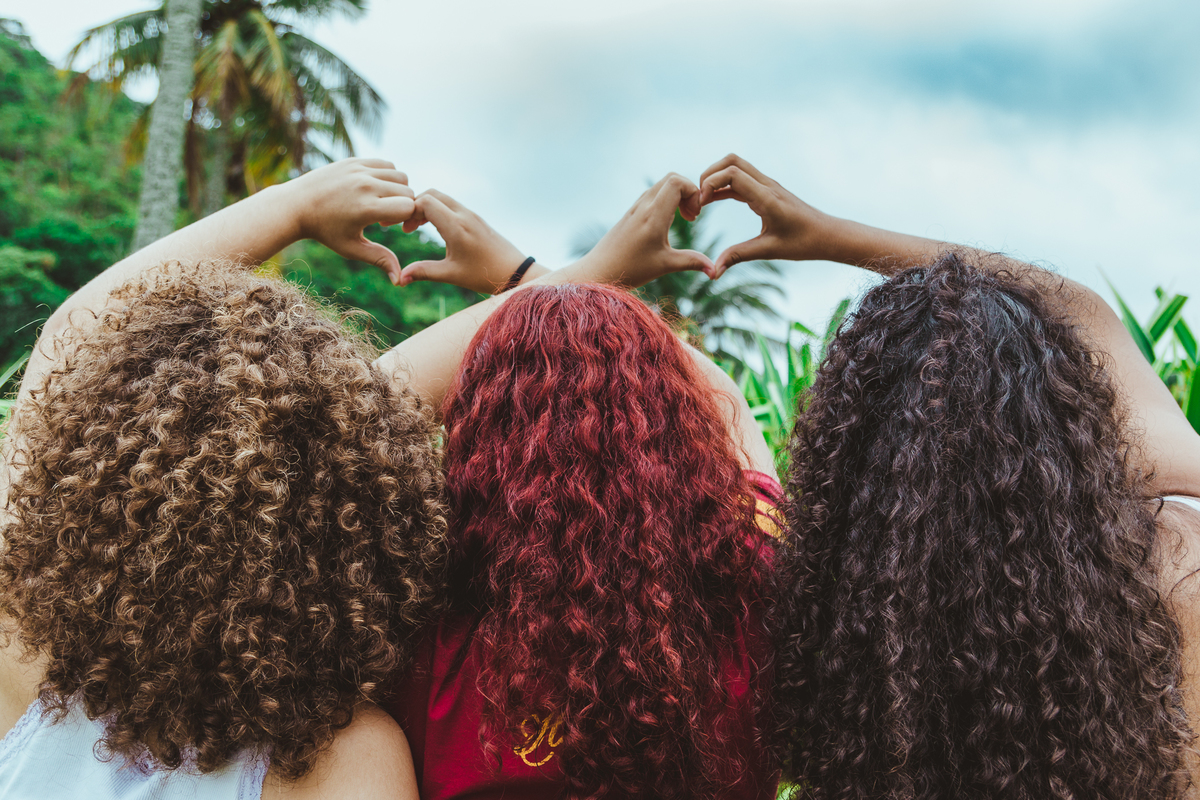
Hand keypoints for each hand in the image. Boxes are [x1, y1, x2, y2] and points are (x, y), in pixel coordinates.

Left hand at [288, 158, 415, 283]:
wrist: (295, 206)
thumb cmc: (324, 231)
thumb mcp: (351, 248)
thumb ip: (379, 259)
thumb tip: (399, 280)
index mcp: (367, 208)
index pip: (409, 207)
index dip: (405, 219)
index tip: (388, 226)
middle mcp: (365, 185)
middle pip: (408, 191)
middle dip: (403, 205)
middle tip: (383, 217)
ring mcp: (359, 170)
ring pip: (400, 175)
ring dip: (398, 189)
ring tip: (380, 201)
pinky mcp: (354, 161)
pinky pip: (386, 164)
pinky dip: (387, 176)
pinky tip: (373, 189)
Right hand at [397, 190, 530, 293]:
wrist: (515, 271)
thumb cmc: (484, 274)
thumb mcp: (451, 275)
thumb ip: (424, 272)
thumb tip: (398, 279)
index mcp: (456, 226)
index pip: (425, 202)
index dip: (408, 211)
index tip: (401, 229)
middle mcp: (464, 215)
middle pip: (431, 194)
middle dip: (414, 206)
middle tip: (406, 227)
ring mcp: (471, 214)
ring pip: (442, 198)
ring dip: (426, 208)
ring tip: (416, 228)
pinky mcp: (475, 218)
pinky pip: (452, 205)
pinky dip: (438, 210)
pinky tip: (433, 228)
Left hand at [571, 173, 712, 286]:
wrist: (599, 271)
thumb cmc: (631, 269)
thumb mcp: (665, 266)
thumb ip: (692, 262)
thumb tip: (716, 271)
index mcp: (653, 216)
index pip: (677, 182)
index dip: (693, 192)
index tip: (695, 216)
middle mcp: (643, 206)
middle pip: (671, 178)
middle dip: (688, 191)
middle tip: (691, 216)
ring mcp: (635, 207)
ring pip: (661, 185)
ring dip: (677, 196)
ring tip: (683, 219)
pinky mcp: (631, 212)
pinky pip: (652, 195)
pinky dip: (666, 201)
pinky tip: (667, 223)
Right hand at [698, 154, 832, 277]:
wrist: (828, 235)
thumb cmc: (804, 243)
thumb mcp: (769, 251)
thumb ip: (738, 256)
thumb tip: (714, 272)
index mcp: (767, 197)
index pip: (732, 174)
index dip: (710, 184)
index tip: (700, 205)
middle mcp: (767, 185)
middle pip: (731, 161)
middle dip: (709, 175)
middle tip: (698, 199)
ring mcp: (767, 185)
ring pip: (735, 166)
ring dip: (715, 178)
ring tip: (702, 201)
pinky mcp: (767, 191)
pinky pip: (741, 179)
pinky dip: (724, 186)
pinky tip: (713, 201)